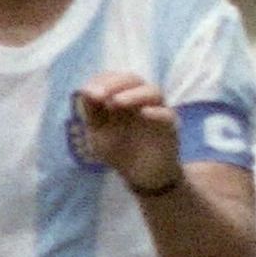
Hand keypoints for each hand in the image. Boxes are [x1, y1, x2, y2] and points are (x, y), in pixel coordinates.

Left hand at [73, 73, 184, 192]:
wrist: (141, 177)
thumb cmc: (119, 151)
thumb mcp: (98, 134)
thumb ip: (92, 114)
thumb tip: (85, 91)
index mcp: (122, 96)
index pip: (113, 78)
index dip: (101, 82)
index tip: (88, 92)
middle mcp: (141, 99)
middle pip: (132, 79)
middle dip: (114, 84)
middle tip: (99, 95)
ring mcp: (157, 110)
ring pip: (152, 92)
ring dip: (133, 94)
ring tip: (116, 102)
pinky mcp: (170, 126)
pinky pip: (166, 114)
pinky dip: (155, 112)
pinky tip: (144, 113)